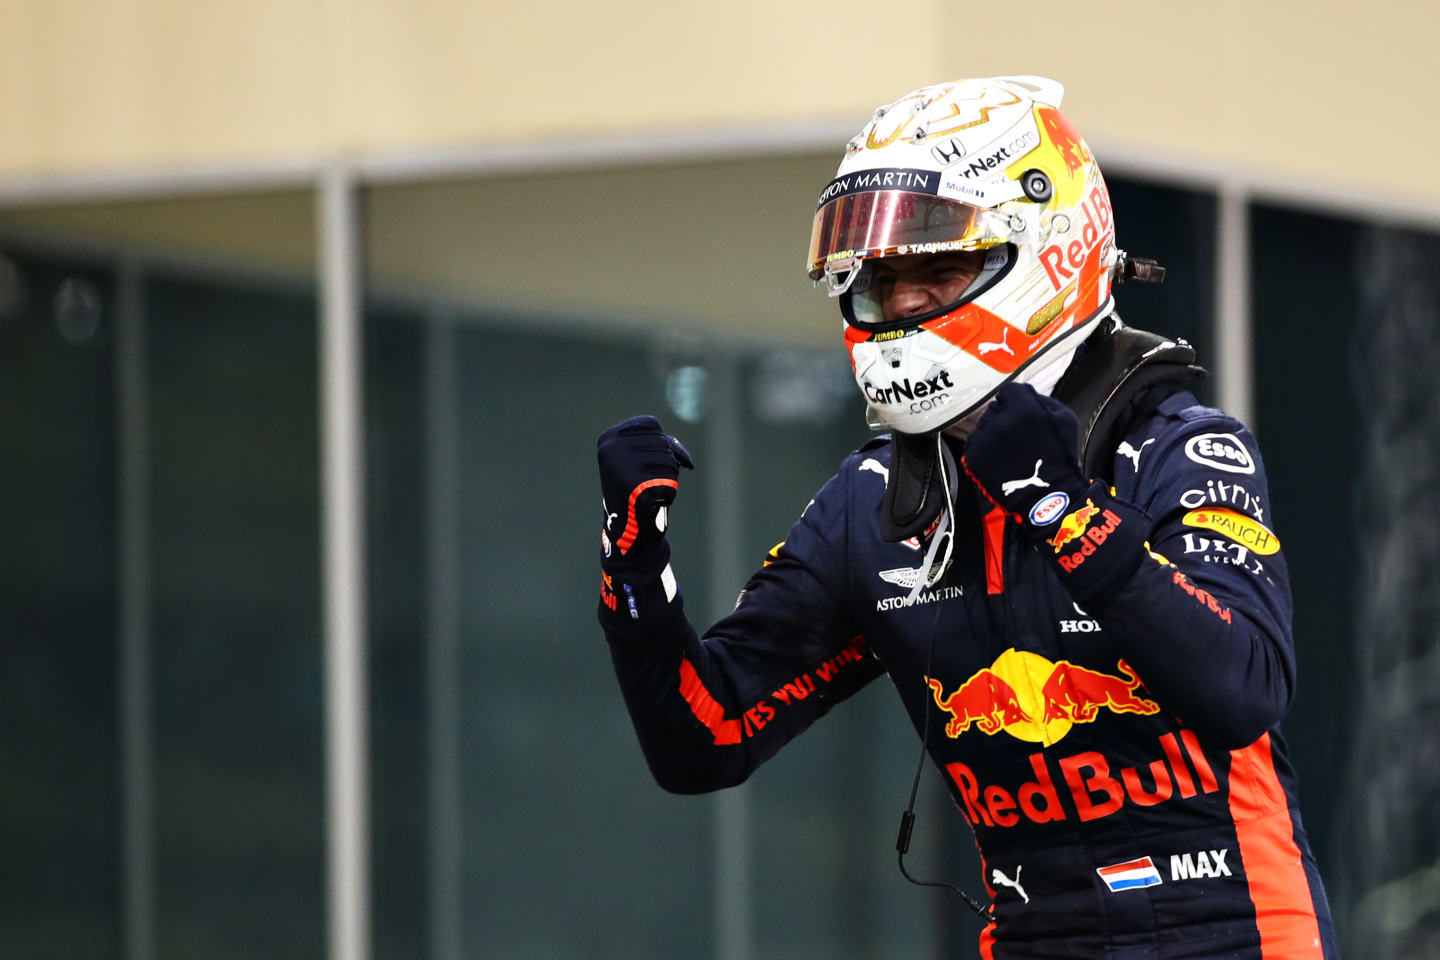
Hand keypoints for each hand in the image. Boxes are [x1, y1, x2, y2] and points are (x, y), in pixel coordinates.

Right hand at [597, 415, 693, 566]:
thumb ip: (662, 445)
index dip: (661, 441)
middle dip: (666, 463)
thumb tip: (684, 458)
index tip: (649, 463)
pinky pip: (670, 479)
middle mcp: (611, 449)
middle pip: (662, 442)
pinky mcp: (634, 484)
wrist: (627, 531)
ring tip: (649, 492)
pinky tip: (652, 501)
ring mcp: (620, 466)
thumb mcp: (641, 460)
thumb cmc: (637, 491)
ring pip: (669, 461)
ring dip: (668, 478)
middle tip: (648, 483)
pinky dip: (668, 492)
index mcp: (608, 439)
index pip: (650, 423)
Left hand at [963, 383, 1147, 602]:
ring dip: (993, 433)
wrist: (1048, 495)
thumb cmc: (1060, 455)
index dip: (1016, 401)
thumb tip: (1022, 393)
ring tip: (1008, 451)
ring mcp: (983, 439)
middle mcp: (999, 420)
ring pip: (983, 426)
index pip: (1009, 391)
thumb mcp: (1064, 418)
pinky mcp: (972, 457)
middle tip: (1017, 436)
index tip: (1022, 415)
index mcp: (1023, 407)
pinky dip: (984, 450)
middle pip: (994, 408)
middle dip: (1004, 417)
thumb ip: (1041, 399)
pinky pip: (974, 444)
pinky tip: (999, 460)